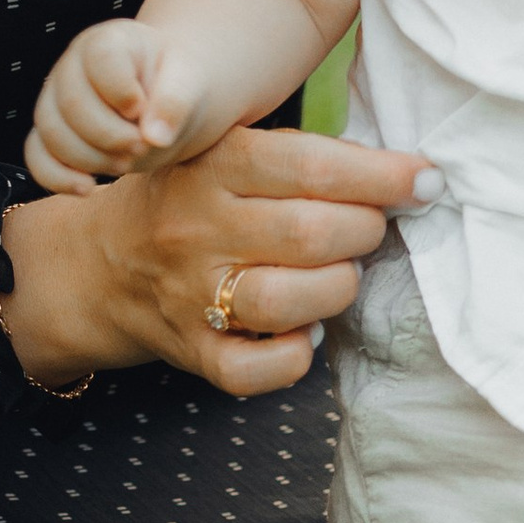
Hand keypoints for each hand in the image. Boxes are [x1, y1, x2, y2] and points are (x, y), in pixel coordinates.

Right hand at [0, 124, 428, 398]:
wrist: (98, 263)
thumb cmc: (190, 199)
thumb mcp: (224, 152)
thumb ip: (299, 156)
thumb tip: (405, 174)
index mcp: (213, 165)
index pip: (311, 165)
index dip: (382, 176)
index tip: (426, 181)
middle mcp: (198, 227)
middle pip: (312, 233)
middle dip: (365, 231)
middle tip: (371, 229)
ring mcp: (191, 294)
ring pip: (289, 301)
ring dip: (338, 289)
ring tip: (342, 276)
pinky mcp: (191, 350)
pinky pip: (255, 370)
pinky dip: (294, 358)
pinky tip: (304, 335)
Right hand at [25, 19, 213, 193]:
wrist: (165, 102)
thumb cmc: (175, 84)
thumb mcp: (188, 84)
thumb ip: (175, 102)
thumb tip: (154, 138)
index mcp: (109, 41)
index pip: (99, 57)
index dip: (120, 90)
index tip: (142, 110)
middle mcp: (73, 66)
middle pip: (71, 103)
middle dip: (109, 135)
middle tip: (141, 146)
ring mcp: (55, 99)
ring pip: (51, 132)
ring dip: (89, 158)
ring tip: (126, 164)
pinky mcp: (50, 133)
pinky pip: (35, 155)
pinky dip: (56, 177)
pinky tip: (87, 187)